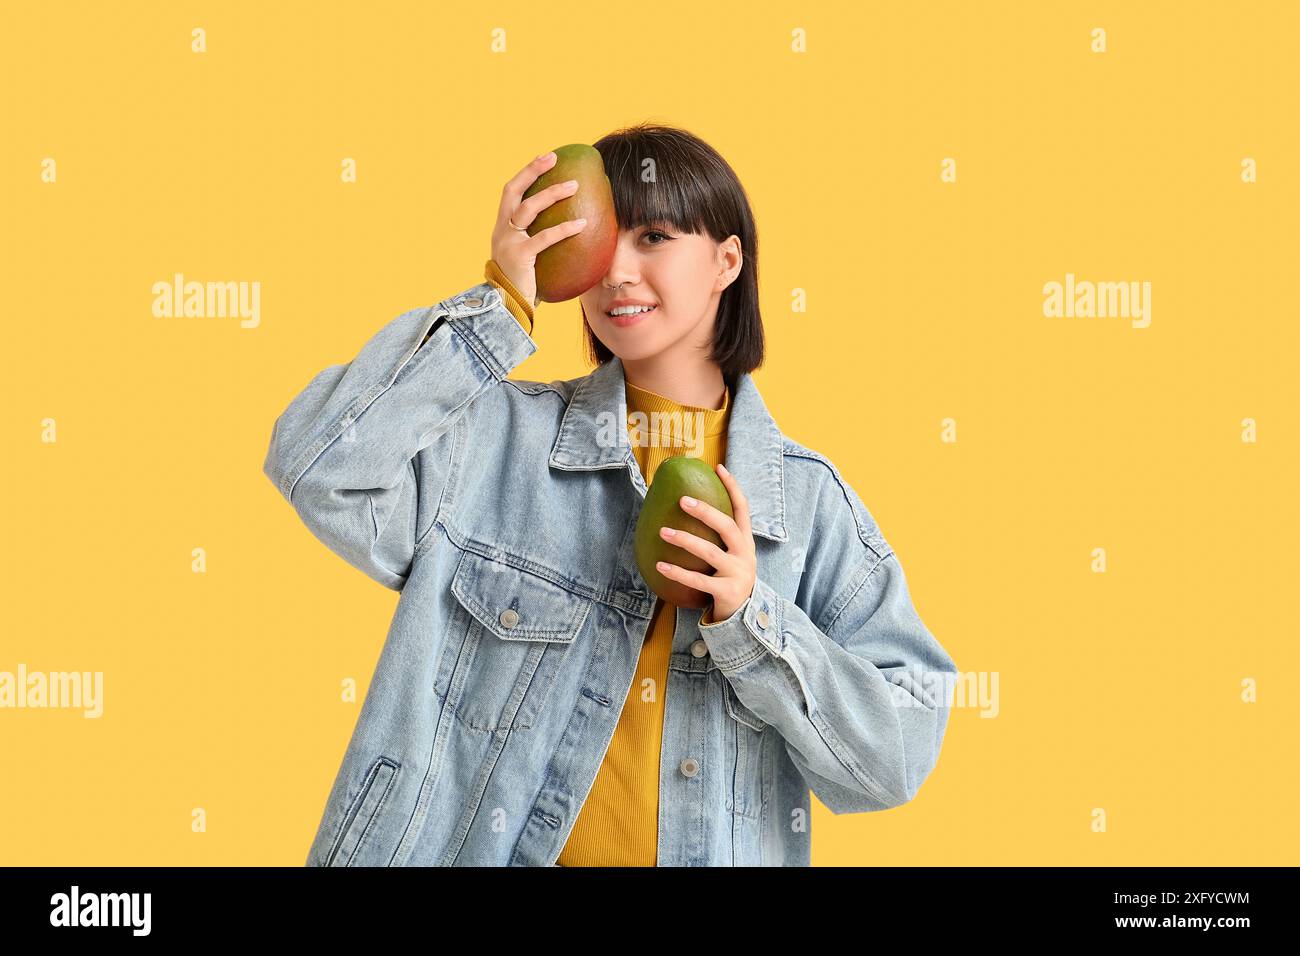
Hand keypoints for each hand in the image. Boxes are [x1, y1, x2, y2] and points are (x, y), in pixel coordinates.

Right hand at [491, 151, 587, 306]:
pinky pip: (543, 238)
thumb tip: (570, 230)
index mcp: (502, 228)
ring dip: (550, 194)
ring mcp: (508, 242)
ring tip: (573, 186)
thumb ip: (537, 243)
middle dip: (531, 171)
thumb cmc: (521, 285)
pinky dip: (563, 229)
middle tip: (553, 159)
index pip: (510, 193)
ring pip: (528, 208)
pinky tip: (582, 224)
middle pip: (512, 191)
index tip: (546, 159)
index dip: (527, 173)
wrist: (506, 309)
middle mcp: (501, 231)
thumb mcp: (526, 259)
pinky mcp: (519, 256)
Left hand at [655, 463, 756, 623]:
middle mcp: (744, 553)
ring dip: (685, 540)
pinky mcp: (725, 591)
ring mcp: (736, 573)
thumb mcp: (733, 553)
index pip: (742, 508)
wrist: (744, 613)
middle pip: (726, 527)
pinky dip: (678, 573)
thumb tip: (692, 506)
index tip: (718, 468)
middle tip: (682, 500)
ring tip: (663, 531)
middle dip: (705, 512)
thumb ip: (720, 535)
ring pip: (710, 553)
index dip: (733, 487)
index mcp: (746, 540)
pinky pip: (699, 581)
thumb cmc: (731, 575)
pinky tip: (660, 565)